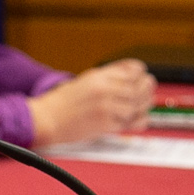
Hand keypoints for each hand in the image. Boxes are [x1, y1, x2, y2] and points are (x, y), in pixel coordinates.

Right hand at [28, 59, 156, 144]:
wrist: (46, 119)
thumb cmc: (63, 102)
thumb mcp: (86, 80)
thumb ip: (109, 76)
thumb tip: (134, 72)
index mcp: (98, 76)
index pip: (134, 69)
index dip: (141, 73)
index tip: (141, 78)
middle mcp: (103, 90)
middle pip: (140, 87)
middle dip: (147, 90)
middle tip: (146, 93)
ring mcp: (105, 108)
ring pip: (138, 105)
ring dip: (142, 107)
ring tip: (137, 108)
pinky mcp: (105, 125)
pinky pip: (132, 123)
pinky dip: (137, 121)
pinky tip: (133, 120)